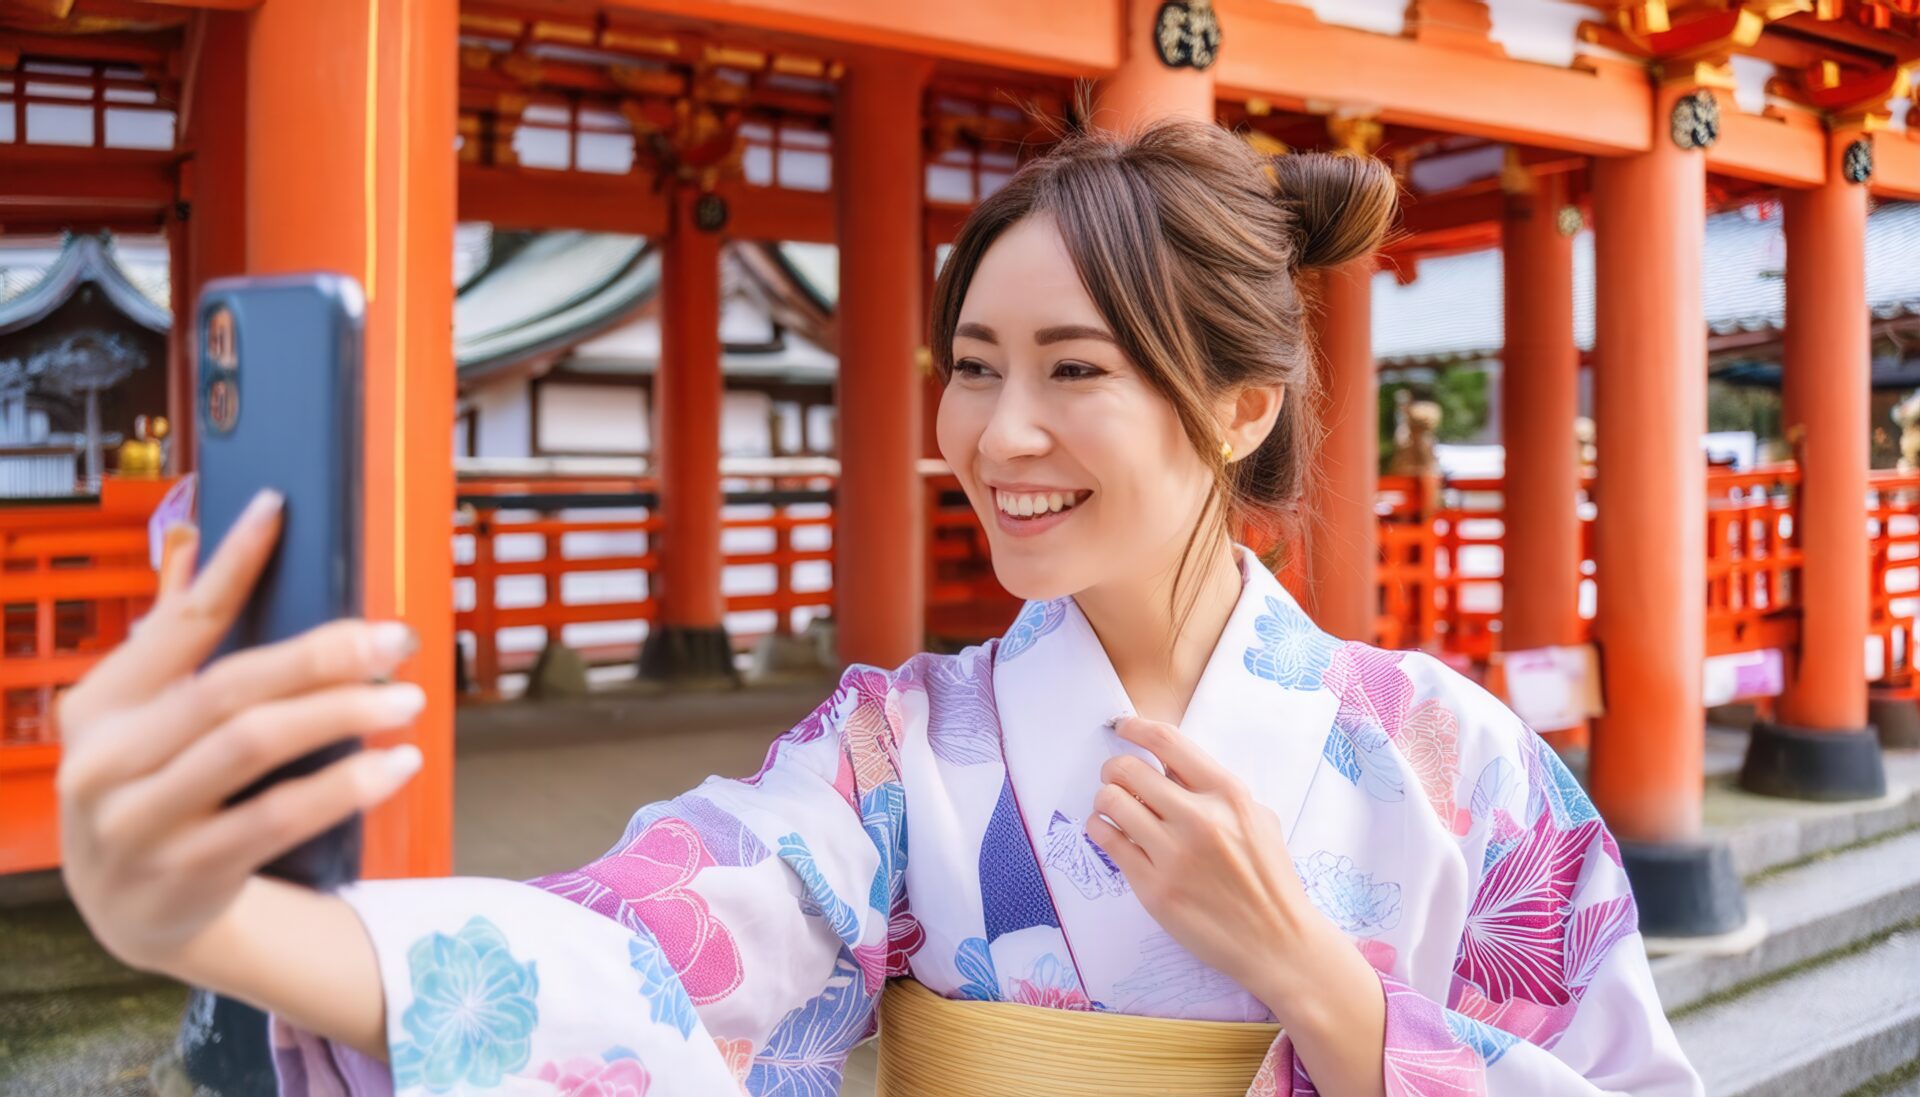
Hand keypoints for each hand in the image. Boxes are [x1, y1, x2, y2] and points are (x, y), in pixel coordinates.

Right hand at [55, 489, 425, 979]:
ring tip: (407, 700)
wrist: (135, 916)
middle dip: (323, 656)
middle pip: (231, 688)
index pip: (178, 622)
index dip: (232, 564)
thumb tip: (193, 539)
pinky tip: (397, 765)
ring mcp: (141, 822)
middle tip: (396, 640)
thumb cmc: (154, 792)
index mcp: (103, 706)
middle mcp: (108, 761)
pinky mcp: (187, 873)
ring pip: (255, 747)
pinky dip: (346, 787)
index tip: (280, 508)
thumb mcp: (140, 719)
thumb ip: (170, 637)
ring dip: (343, 716)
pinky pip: (278, 817)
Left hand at [1088, 717, 1386, 1095]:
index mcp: (1228, 795)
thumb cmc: (1270, 879)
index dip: (1136, 727)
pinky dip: (1100, 830)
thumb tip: (1168, 766)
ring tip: (1111, 808)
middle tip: (1114, 778)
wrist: (1278, 942)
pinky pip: (1107, 842)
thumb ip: (1215, 792)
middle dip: (1113, 769)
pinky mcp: (1152, 889)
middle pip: (1128, 770)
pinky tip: (1110, 833)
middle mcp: (1199, 819)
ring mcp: (1173, 855)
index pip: (1168, 742)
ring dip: (1104, 800)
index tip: (1122, 727)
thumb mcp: (1257, 820)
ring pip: (1110, 803)